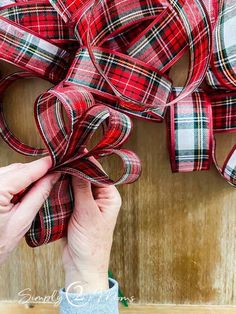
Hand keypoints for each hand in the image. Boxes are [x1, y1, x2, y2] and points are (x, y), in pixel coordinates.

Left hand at [0, 157, 59, 262]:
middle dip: (35, 171)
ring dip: (25, 176)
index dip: (43, 165)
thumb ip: (39, 195)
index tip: (57, 161)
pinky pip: (3, 178)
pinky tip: (24, 190)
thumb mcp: (22, 221)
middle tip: (53, 174)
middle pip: (17, 168)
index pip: (24, 171)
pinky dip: (15, 181)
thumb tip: (53, 177)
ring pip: (10, 171)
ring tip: (40, 184)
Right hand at [62, 165, 121, 293]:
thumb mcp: (87, 213)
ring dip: (66, 179)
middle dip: (73, 169)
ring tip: (55, 168)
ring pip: (75, 185)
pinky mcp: (76, 209)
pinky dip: (61, 189)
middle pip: (86, 177)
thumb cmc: (91, 243)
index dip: (85, 161)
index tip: (73, 151)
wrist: (82, 266)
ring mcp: (87, 203)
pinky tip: (53, 183)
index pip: (98, 172)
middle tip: (60, 158)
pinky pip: (68, 195)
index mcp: (109, 197)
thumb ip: (82, 188)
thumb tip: (79, 165)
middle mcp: (100, 198)